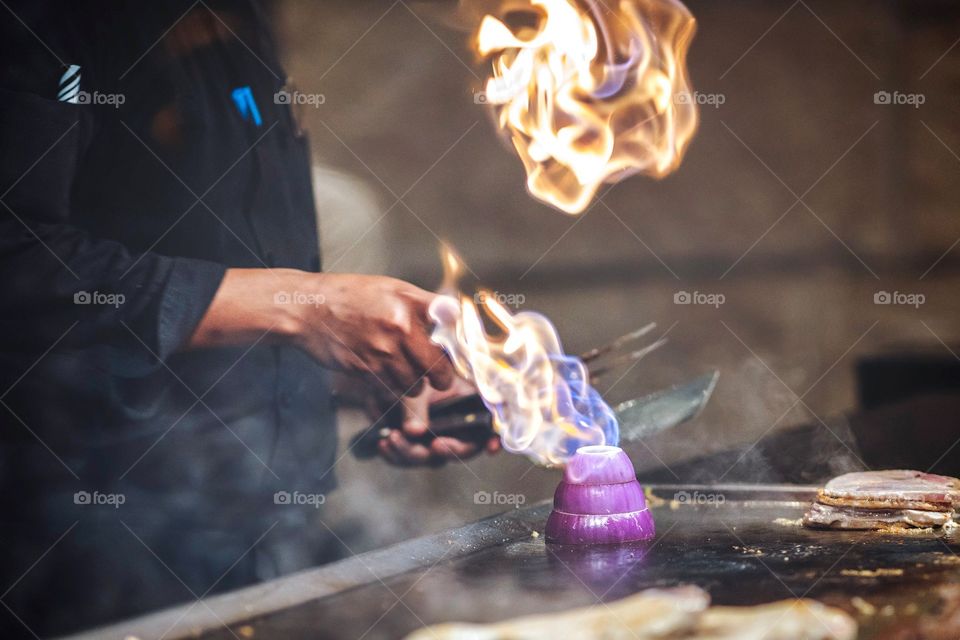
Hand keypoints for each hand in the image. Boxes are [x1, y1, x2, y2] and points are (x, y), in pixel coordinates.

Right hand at [297, 273, 454, 394]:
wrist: (309, 308)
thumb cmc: (352, 296)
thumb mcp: (392, 288)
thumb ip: (424, 303)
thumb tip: (455, 313)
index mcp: (408, 304)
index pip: (450, 328)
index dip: (459, 348)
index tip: (460, 356)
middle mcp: (398, 328)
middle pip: (437, 367)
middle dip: (442, 377)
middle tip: (441, 377)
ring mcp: (380, 351)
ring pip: (415, 384)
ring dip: (416, 384)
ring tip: (409, 373)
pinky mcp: (364, 370)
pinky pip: (390, 390)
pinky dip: (393, 388)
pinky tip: (387, 376)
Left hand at [375, 377, 501, 466]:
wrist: (388, 377)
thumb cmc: (412, 374)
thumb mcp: (417, 384)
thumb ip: (417, 407)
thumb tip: (414, 433)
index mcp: (467, 405)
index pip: (488, 425)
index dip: (493, 438)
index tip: (492, 447)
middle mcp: (456, 426)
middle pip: (461, 449)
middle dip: (445, 450)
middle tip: (431, 445)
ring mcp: (437, 438)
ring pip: (431, 458)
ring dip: (411, 453)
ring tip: (391, 439)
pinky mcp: (417, 445)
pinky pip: (410, 459)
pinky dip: (396, 455)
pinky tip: (383, 444)